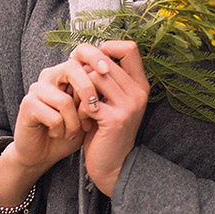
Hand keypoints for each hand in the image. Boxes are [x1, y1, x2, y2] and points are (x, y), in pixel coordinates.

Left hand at [65, 40, 149, 195]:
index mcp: (140, 84)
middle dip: (83, 72)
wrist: (113, 166)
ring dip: (79, 91)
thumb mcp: (112, 101)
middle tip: (74, 88)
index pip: (129, 47)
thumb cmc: (106, 131)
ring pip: (94, 77)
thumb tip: (85, 52)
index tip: (90, 63)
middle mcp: (139, 92)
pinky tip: (81, 122)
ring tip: (78, 107)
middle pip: (104, 62)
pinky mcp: (115, 119)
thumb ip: (107, 78)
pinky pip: (88, 101)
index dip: (106, 48)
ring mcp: (129, 106)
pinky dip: (79, 110)